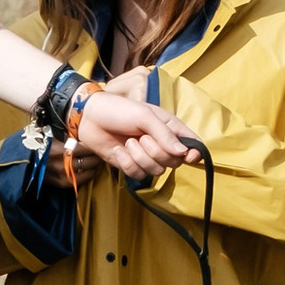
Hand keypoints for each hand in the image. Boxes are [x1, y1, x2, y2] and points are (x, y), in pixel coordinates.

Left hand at [70, 85, 201, 182]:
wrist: (90, 117)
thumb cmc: (118, 109)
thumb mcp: (144, 116)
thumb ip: (164, 134)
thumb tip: (184, 153)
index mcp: (169, 127)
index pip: (192, 144)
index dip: (194, 153)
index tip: (188, 157)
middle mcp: (161, 143)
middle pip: (173, 162)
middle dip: (156, 152)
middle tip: (141, 137)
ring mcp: (146, 155)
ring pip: (156, 170)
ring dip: (140, 157)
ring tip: (128, 142)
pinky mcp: (131, 165)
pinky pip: (138, 174)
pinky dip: (128, 163)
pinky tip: (119, 151)